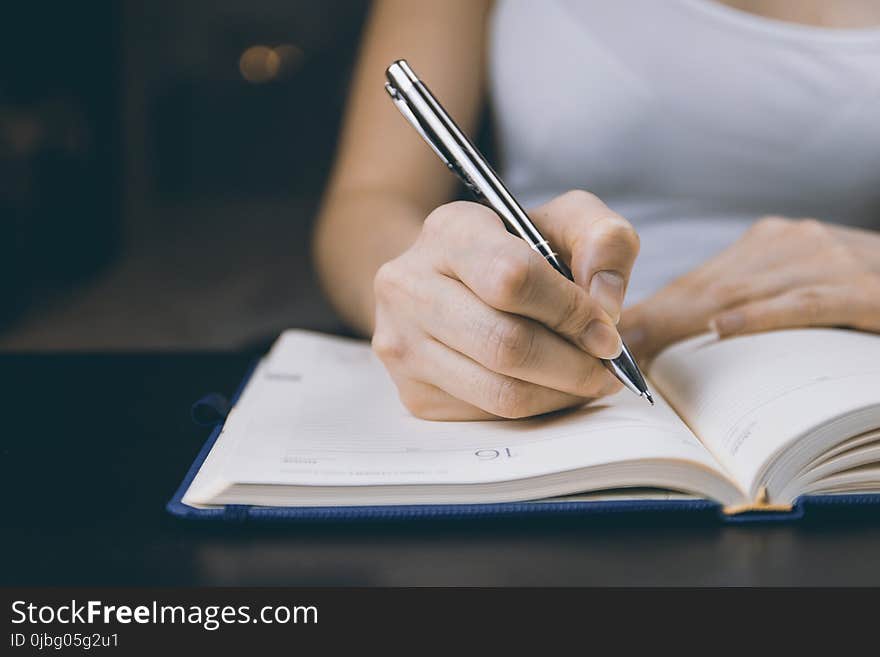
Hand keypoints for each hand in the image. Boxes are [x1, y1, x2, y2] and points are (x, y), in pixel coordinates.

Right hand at [372, 190, 639, 419]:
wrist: (451, 283)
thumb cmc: (518, 252)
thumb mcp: (566, 224)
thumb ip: (604, 242)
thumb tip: (605, 304)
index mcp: (449, 230)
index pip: (512, 278)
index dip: (570, 311)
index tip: (606, 331)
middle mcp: (409, 286)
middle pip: (506, 344)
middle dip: (573, 364)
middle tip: (606, 366)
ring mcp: (404, 344)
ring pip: (500, 392)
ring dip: (561, 394)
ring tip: (586, 378)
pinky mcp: (414, 394)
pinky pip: (489, 416)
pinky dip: (536, 408)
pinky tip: (550, 386)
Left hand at [620, 216, 879, 362]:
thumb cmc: (861, 290)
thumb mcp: (801, 283)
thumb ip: (752, 298)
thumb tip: (691, 336)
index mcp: (772, 244)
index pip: (700, 280)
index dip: (654, 309)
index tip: (611, 336)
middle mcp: (791, 243)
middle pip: (710, 285)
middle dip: (656, 318)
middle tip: (609, 347)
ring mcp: (828, 260)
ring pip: (745, 291)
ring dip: (687, 321)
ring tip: (642, 346)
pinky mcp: (863, 287)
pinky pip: (804, 301)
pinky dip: (762, 315)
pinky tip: (725, 326)